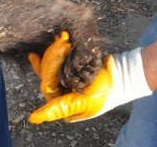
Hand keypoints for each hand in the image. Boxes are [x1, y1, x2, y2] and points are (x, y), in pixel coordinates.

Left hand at [28, 34, 150, 123]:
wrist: (123, 75)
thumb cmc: (105, 92)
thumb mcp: (83, 102)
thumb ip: (59, 108)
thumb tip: (32, 119)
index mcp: (62, 104)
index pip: (47, 85)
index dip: (47, 68)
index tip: (36, 55)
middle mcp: (62, 92)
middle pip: (48, 73)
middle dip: (53, 56)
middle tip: (61, 41)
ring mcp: (67, 79)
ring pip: (53, 64)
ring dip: (56, 50)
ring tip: (62, 38)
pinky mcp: (72, 68)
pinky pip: (61, 58)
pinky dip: (60, 48)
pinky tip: (60, 38)